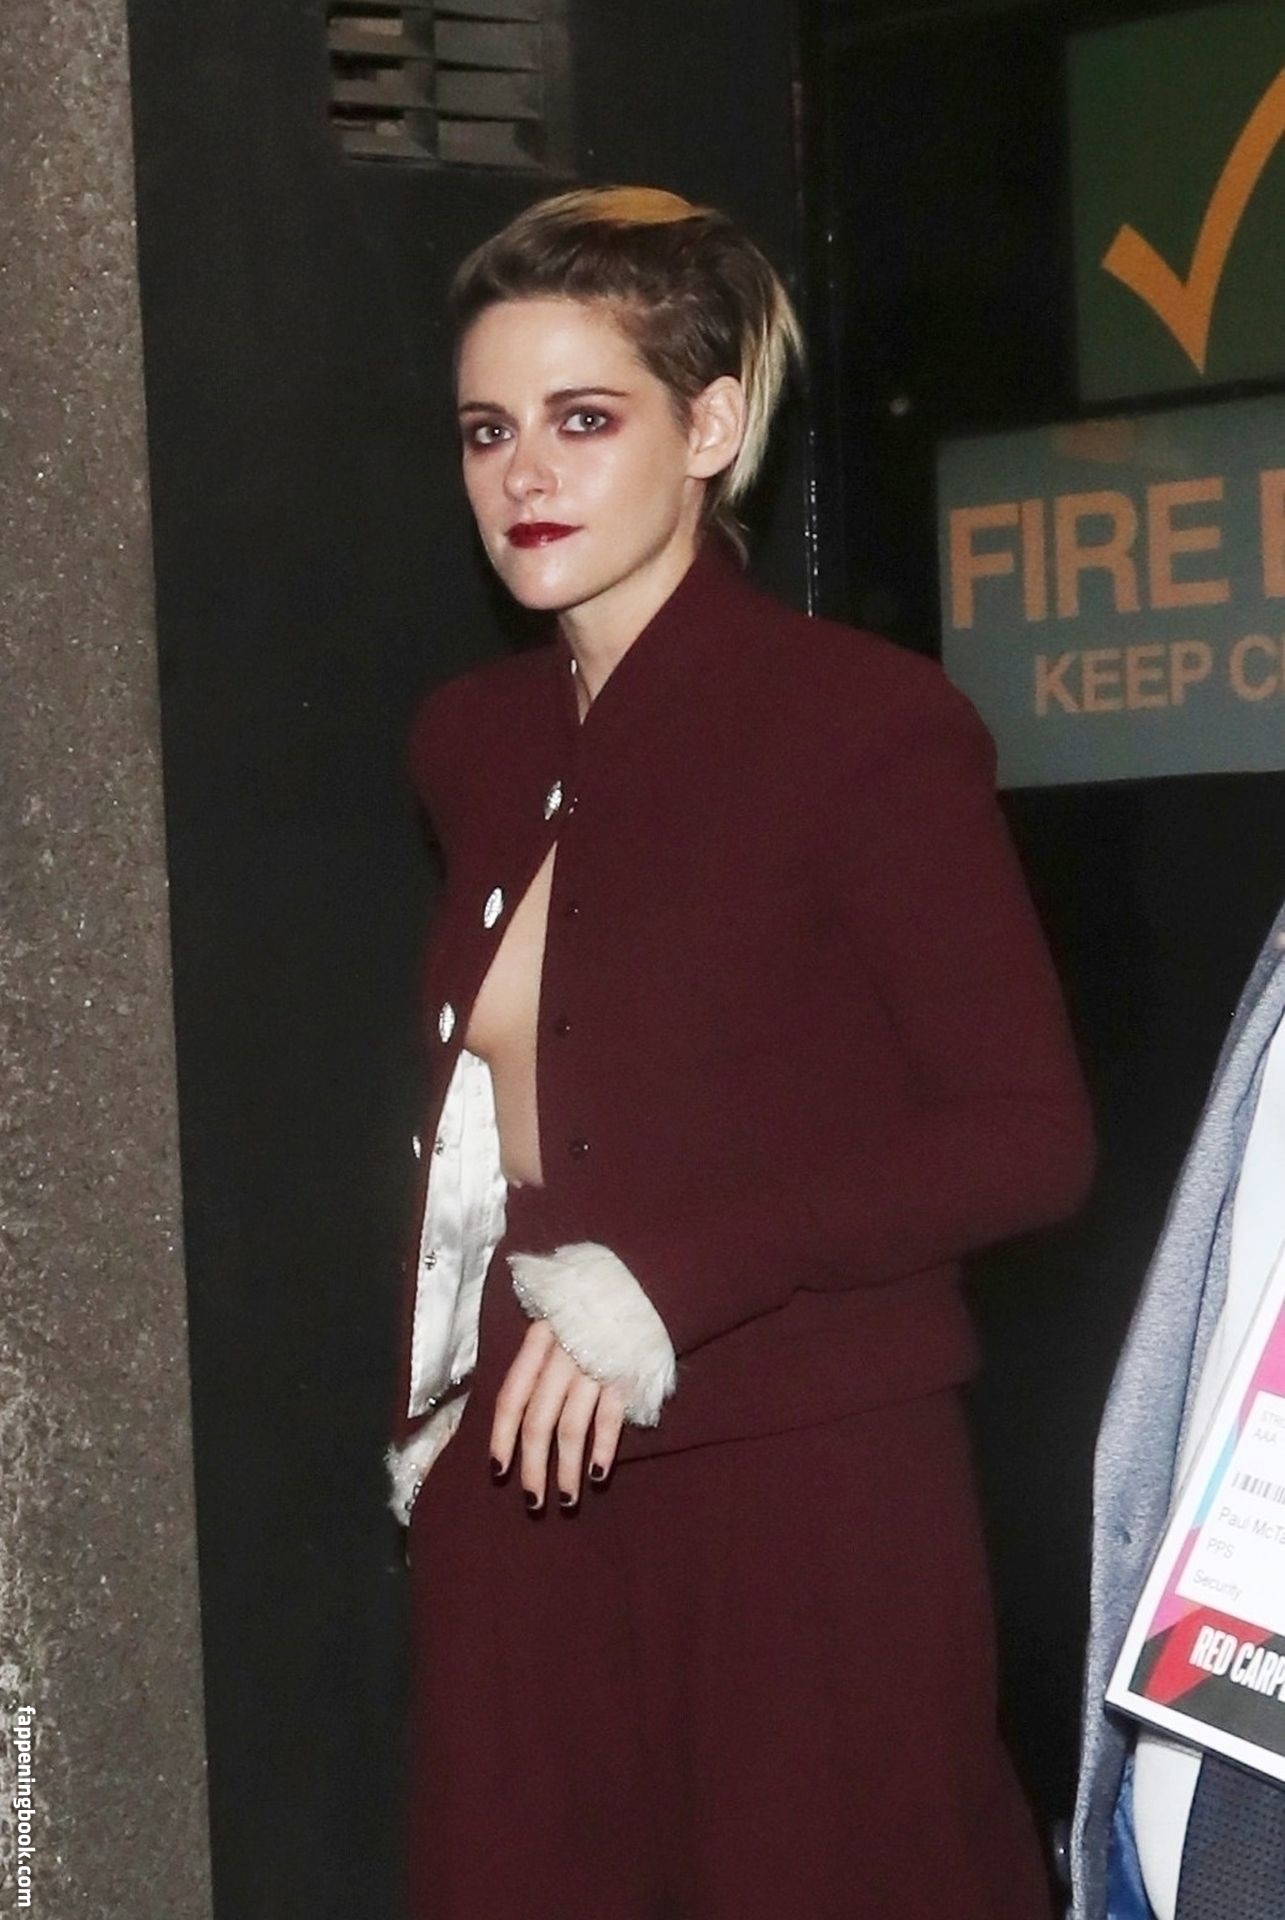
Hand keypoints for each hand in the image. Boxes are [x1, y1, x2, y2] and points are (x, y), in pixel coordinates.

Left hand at [490, 1319, 626, 1510]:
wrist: (649, 1278)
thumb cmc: (595, 1307)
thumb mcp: (557, 1317)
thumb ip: (537, 1357)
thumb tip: (515, 1404)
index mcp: (539, 1341)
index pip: (512, 1397)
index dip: (501, 1437)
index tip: (498, 1471)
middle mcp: (562, 1355)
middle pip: (538, 1420)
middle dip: (532, 1467)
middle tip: (532, 1502)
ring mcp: (595, 1364)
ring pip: (571, 1427)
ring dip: (566, 1469)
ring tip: (566, 1499)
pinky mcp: (627, 1372)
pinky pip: (609, 1418)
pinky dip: (603, 1448)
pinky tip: (598, 1474)